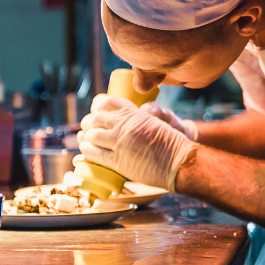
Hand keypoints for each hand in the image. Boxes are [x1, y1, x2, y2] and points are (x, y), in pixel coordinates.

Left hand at [80, 94, 196, 190]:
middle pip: (97, 118)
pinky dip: (87, 150)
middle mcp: (124, 126)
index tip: (98, 110)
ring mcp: (119, 143)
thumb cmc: (172, 142)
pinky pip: (93, 153)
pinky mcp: (117, 161)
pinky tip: (87, 149)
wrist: (178, 162)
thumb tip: (130, 116)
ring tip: (87, 139)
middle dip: (91, 122)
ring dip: (87, 137)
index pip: (109, 102)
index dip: (99, 105)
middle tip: (90, 127)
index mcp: (135, 114)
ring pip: (92, 135)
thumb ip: (140, 117)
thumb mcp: (156, 121)